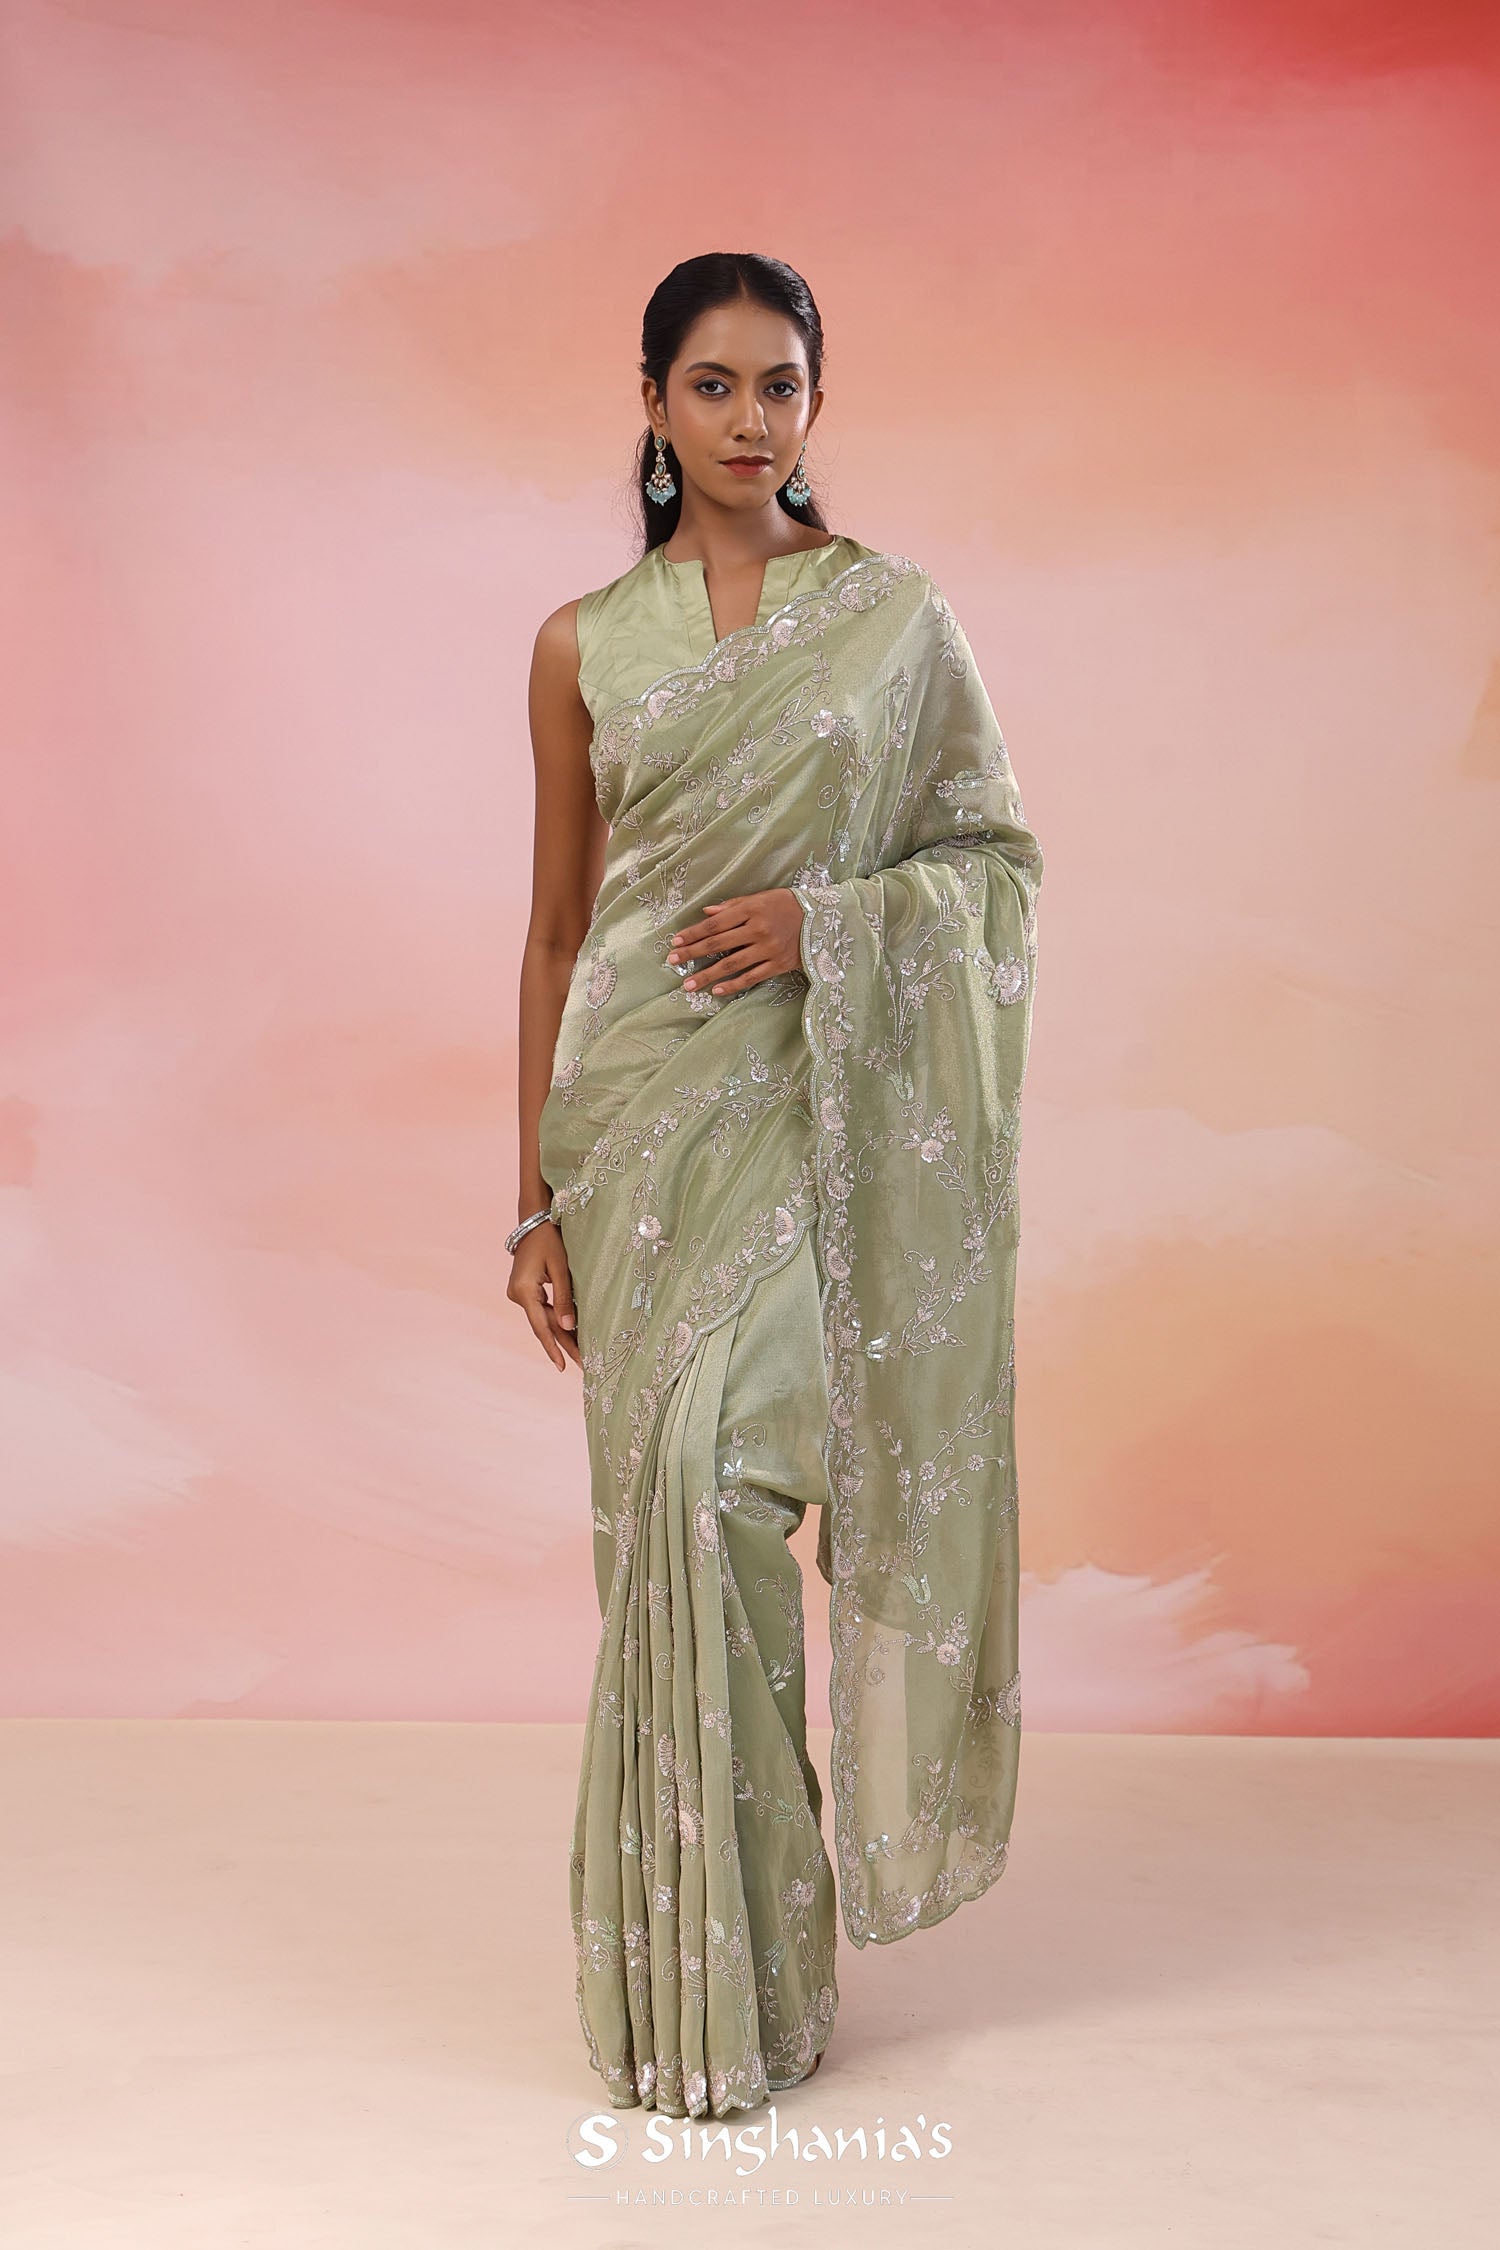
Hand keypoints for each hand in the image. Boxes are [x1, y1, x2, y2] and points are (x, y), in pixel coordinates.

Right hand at [506, 1221, 580, 1370]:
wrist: (533, 1221)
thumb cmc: (549, 1240)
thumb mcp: (560, 1268)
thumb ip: (564, 1298)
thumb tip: (569, 1327)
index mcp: (524, 1291)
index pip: (541, 1326)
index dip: (553, 1348)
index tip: (563, 1367)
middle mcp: (517, 1295)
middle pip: (543, 1326)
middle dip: (563, 1345)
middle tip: (582, 1365)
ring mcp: (519, 1294)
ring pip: (543, 1320)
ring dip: (561, 1334)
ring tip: (580, 1354)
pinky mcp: (525, 1290)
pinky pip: (541, 1310)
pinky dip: (555, 1320)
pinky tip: (570, 1334)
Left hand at [665, 889, 804, 996]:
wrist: (822, 919)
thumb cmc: (787, 905)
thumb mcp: (761, 898)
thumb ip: (733, 906)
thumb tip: (706, 913)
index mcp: (751, 910)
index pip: (715, 924)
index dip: (694, 933)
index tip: (676, 941)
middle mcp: (758, 929)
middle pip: (719, 944)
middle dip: (693, 953)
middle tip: (673, 961)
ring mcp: (768, 949)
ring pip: (732, 964)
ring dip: (708, 975)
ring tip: (689, 984)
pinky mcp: (778, 964)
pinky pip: (752, 977)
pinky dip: (733, 985)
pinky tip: (717, 991)